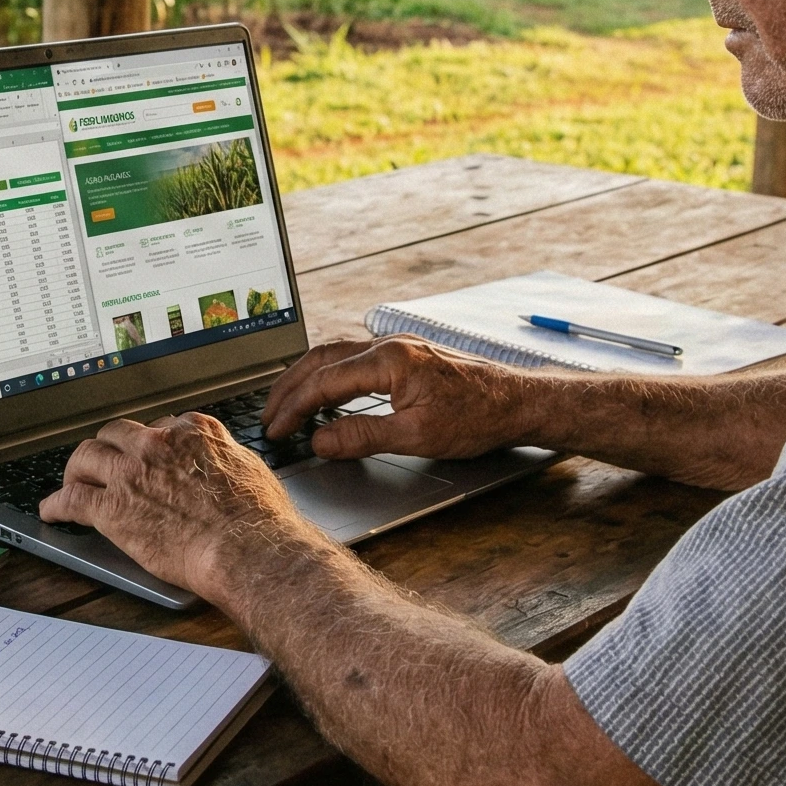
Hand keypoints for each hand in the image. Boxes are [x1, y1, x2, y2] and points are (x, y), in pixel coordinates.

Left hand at [37, 413, 328, 598]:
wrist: (249, 550)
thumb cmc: (259, 520)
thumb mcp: (250, 469)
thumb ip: (226, 458)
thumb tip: (224, 460)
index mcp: (192, 432)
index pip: (160, 426)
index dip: (150, 443)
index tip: (145, 454)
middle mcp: (157, 444)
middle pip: (116, 434)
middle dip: (108, 448)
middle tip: (104, 464)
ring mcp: (131, 473)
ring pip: (86, 456)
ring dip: (76, 469)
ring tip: (72, 481)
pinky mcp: (112, 507)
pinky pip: (71, 499)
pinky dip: (56, 504)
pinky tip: (51, 511)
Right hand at [263, 337, 536, 461]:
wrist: (517, 402)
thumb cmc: (476, 418)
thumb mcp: (416, 437)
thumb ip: (362, 436)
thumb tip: (319, 440)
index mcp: (388, 360)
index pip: (324, 382)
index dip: (294, 408)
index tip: (277, 430)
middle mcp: (389, 345)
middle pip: (322, 359)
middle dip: (290, 387)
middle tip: (268, 414)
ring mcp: (398, 346)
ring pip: (336, 354)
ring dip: (307, 377)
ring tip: (287, 402)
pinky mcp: (406, 354)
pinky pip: (355, 357)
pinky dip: (330, 373)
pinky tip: (327, 391)